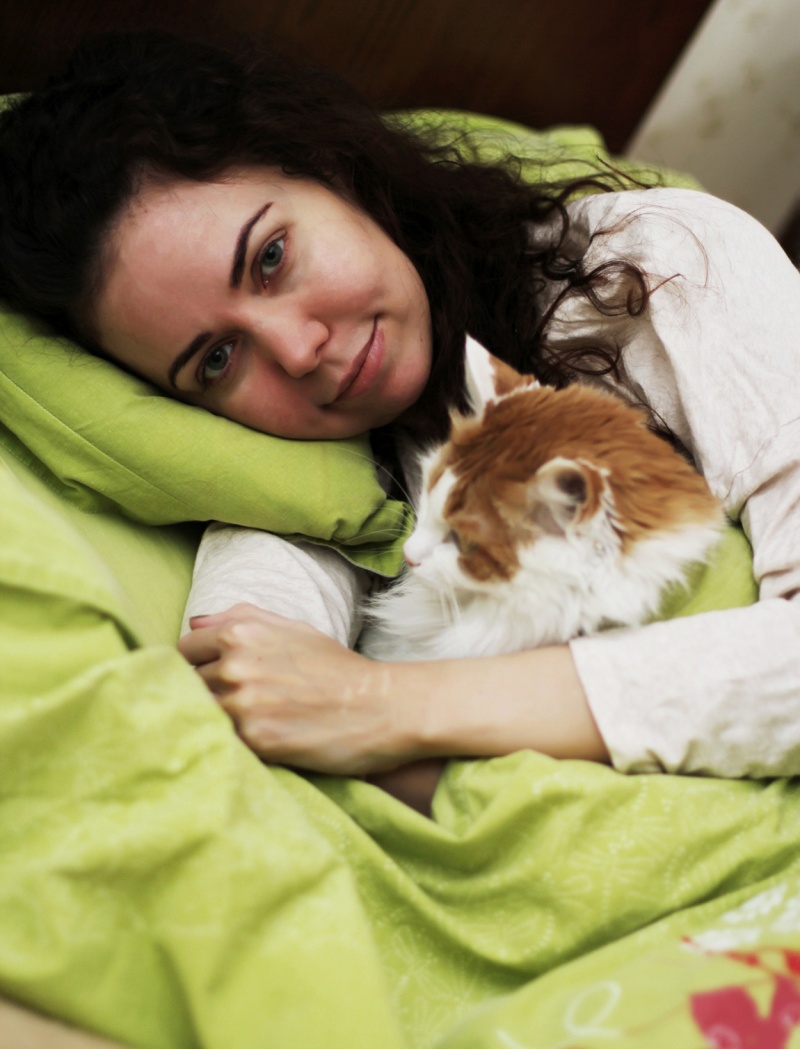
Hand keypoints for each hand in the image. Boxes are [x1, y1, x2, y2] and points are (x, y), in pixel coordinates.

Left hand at [178, 603, 418, 774]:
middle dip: (203, 694)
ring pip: (199, 714)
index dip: (196, 665)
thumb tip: (195, 622)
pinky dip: (230, 743)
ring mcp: (243, 704)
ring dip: (214, 721)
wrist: (379, 706)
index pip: (184, 651)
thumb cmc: (336, 668)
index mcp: (240, 633)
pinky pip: (221, 741)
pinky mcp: (255, 740)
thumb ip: (240, 618)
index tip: (212, 679)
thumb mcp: (293, 628)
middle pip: (186, 684)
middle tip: (232, 705)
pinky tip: (253, 741)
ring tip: (242, 724)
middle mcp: (235, 666)